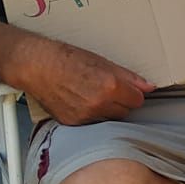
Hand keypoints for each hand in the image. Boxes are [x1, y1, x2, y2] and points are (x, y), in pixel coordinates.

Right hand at [24, 39, 152, 125]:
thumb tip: (148, 87)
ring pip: (108, 120)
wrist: (36, 67)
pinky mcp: (72, 124)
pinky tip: (81, 102)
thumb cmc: (66, 59)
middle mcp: (98, 105)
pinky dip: (91, 116)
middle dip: (120, 103)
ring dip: (106, 111)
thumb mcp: (102, 62)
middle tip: (108, 90)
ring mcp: (84, 117)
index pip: (137, 100)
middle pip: (125, 112)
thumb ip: (129, 77)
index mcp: (109, 87)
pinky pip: (91, 124)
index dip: (133, 94)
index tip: (128, 90)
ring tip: (92, 95)